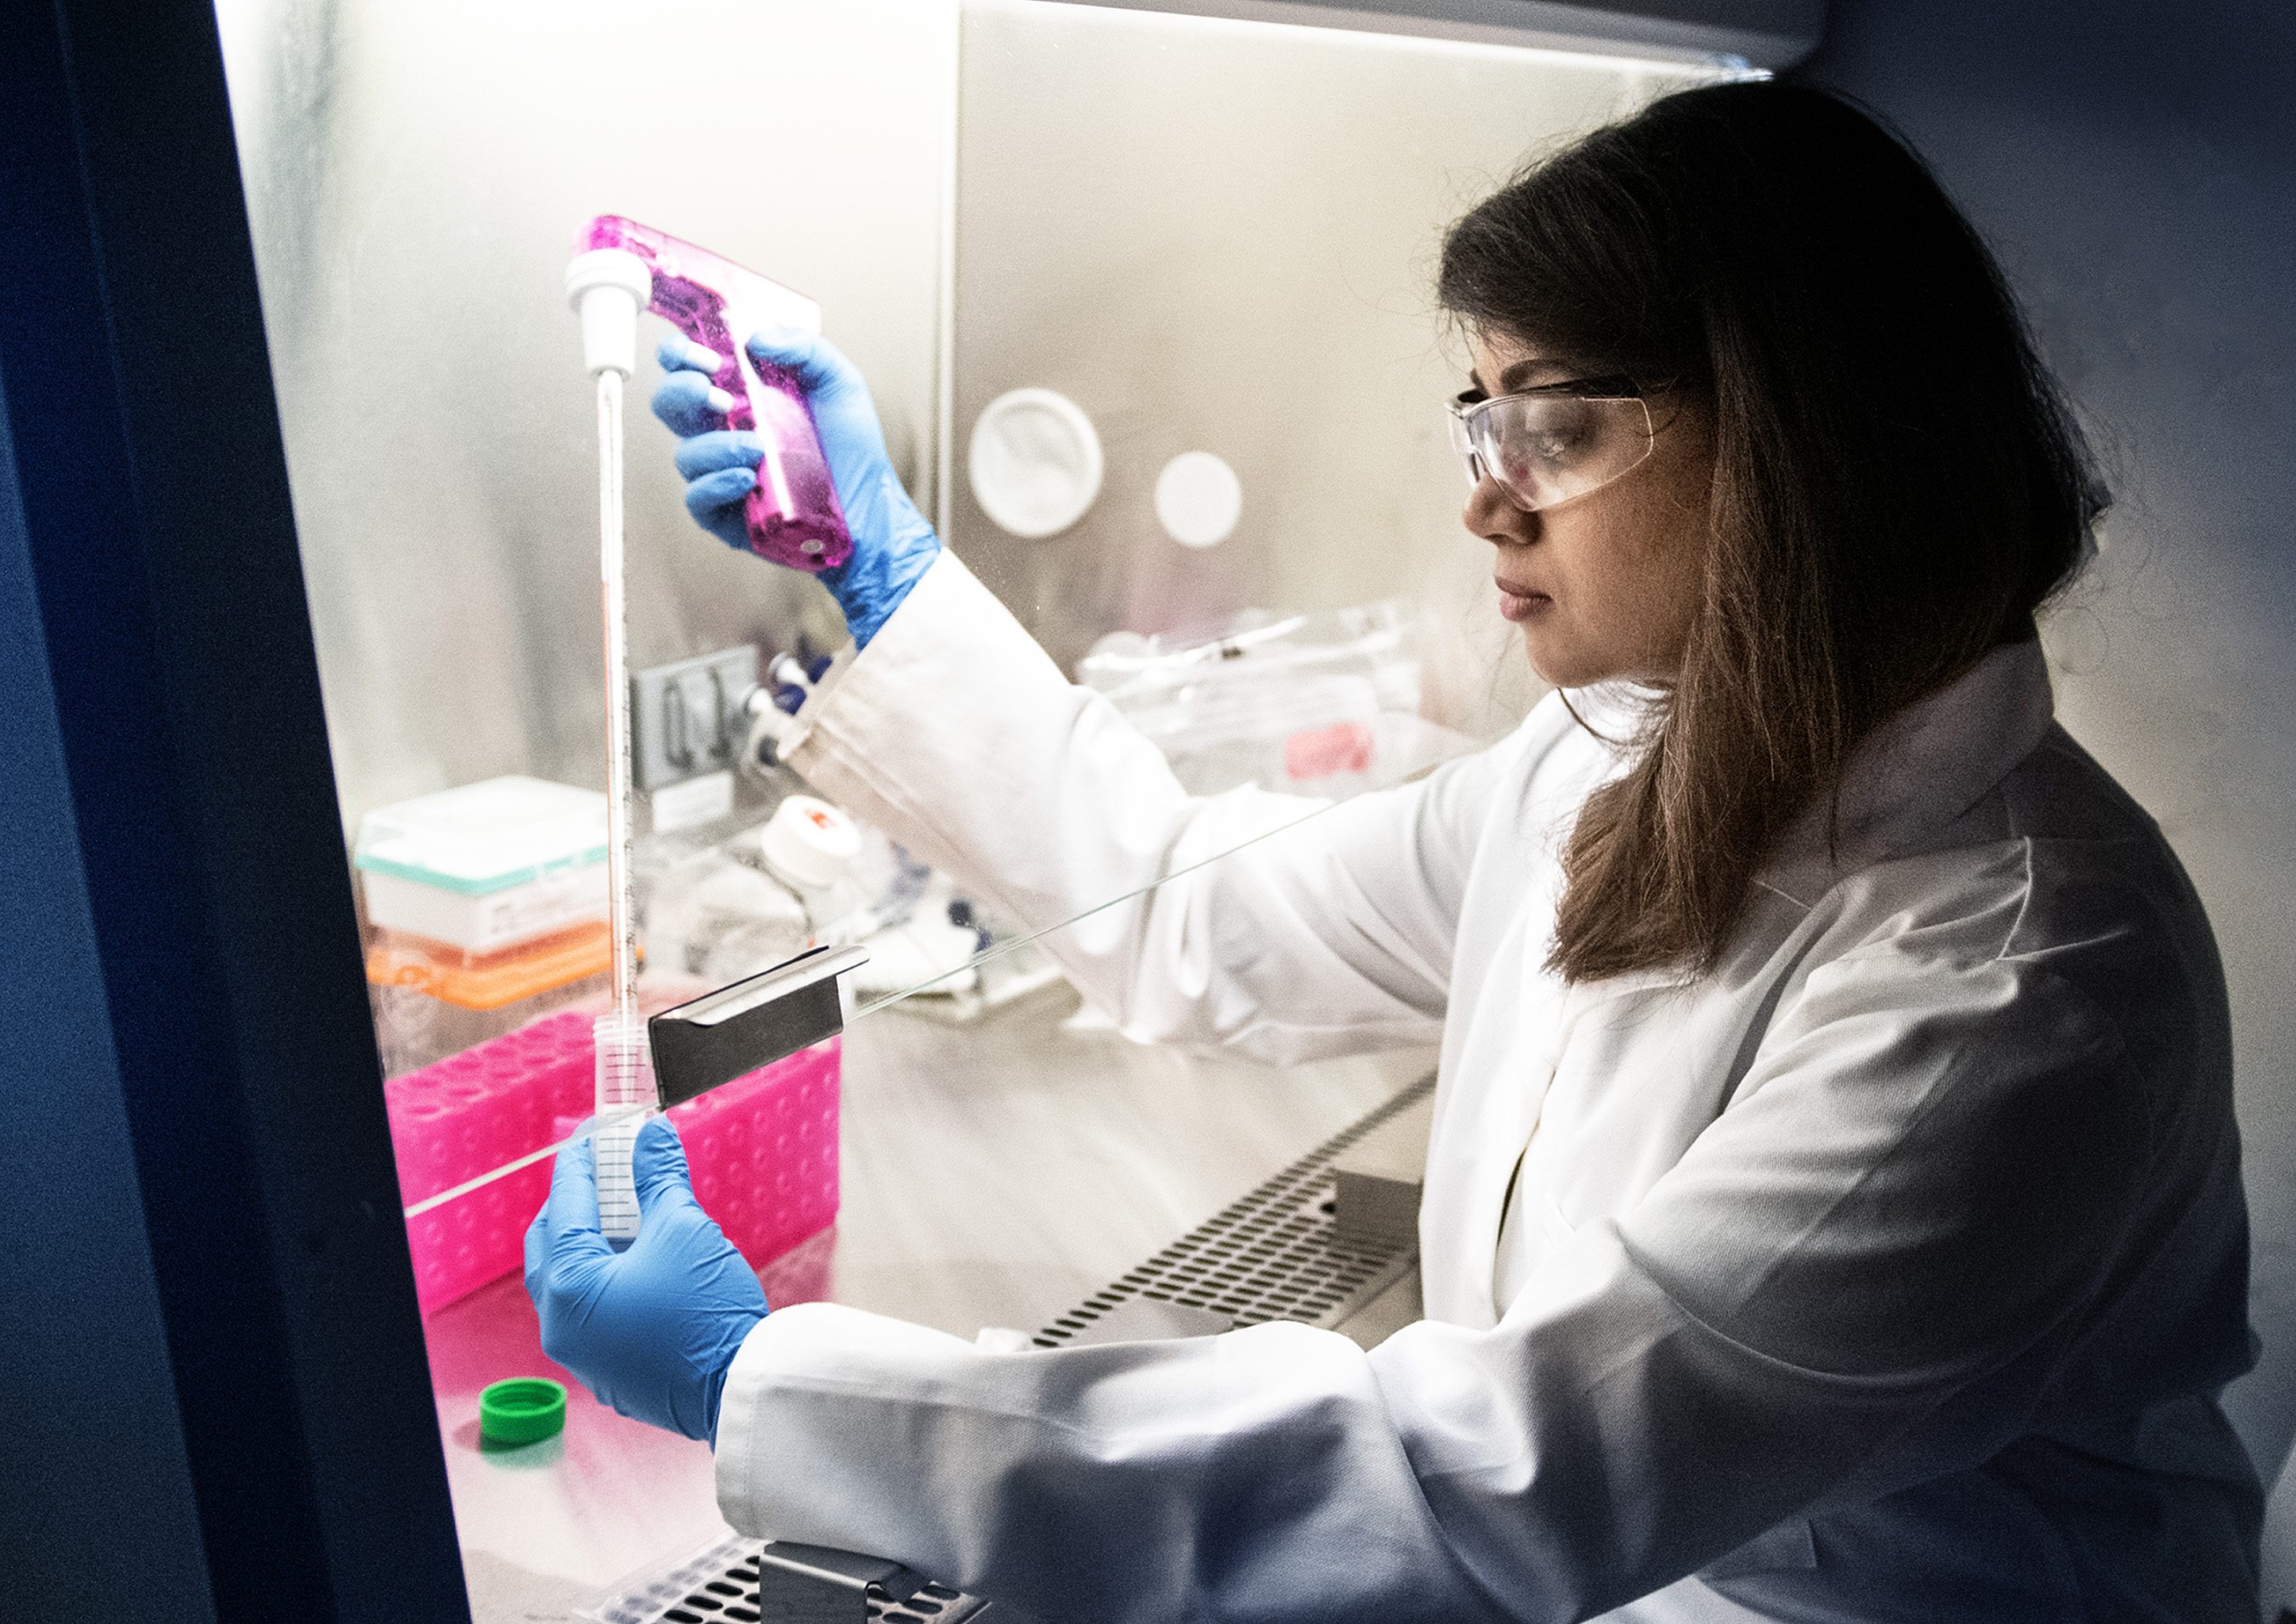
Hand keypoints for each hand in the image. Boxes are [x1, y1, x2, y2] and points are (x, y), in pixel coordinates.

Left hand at [523, 1114, 768, 1442]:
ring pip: (568, 1284)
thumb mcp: (684, 1228)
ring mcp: (582, 1356)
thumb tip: (651, 1135)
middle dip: (573, 1204)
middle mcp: (560, 1325)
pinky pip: (591, 1316)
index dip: (581, 1162)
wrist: (741, 1389)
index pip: (565, 1205)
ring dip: (589, 1244)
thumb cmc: (707, 1310)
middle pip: (550, 1245)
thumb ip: (658, 1177)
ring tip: (624, 1213)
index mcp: (569, 1285)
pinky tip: (639, 1264)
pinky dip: (604, 1282)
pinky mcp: (608, 1375)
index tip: (596, 1134)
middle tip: (602, 1172)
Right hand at [652, 329, 940, 646]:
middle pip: (670, 404)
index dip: (677, 353)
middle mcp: (723, 430)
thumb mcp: (839, 384)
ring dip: (714, 444)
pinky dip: (716, 484)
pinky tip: (747, 478)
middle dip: (682, 391)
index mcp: (741, 393)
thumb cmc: (852, 451)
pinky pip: (697, 497)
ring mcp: (720, 471)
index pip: (690, 365)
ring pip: (684, 453)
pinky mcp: (725, 513)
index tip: (692, 351)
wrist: (870, 509)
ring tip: (756, 446)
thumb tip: (757, 338)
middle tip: (712, 391)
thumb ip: (804, 348)